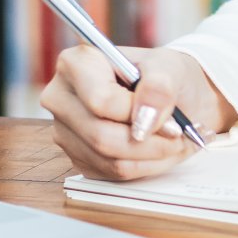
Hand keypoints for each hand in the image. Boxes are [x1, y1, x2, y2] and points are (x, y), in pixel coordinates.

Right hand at [41, 45, 237, 181]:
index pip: (101, 101)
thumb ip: (158, 87)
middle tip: (176, 134)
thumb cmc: (166, 75)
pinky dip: (142, 166)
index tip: (170, 118)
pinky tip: (153, 148)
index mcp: (76, 63)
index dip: (138, 114)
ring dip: (149, 156)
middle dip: (148, 142)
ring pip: (108, 160)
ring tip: (169, 140)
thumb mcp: (170, 68)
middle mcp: (61, 97)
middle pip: (101, 136)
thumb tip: (144, 118)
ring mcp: (65, 130)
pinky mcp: (77, 157)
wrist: (173, 95)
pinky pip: (111, 174)